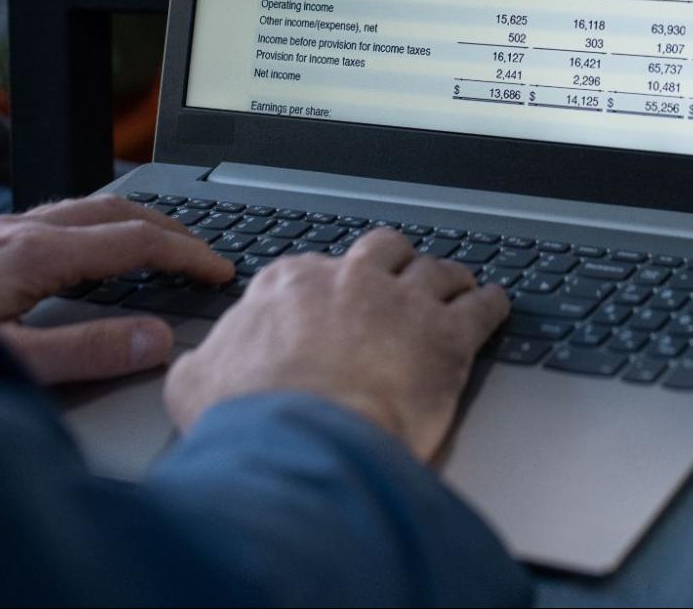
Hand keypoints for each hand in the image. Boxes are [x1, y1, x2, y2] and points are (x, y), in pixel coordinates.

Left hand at [0, 195, 232, 384]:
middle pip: (118, 211)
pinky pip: (60, 215)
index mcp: (36, 253)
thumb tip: (156, 339)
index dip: (186, 254)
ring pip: (88, 207)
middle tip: (208, 254)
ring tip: (166, 243)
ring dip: (137, 221)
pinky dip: (101, 224)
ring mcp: (0, 229)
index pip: (134, 242)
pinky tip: (94, 248)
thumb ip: (88, 351)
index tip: (219, 271)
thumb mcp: (13, 361)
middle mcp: (21, 229)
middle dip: (172, 229)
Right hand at [164, 227, 509, 461]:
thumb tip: (195, 367)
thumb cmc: (253, 418)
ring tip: (458, 284)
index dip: (330, 286)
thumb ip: (203, 365)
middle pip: (382, 251)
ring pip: (437, 269)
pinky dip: (492, 304)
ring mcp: (403, 302)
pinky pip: (482, 306)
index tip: (337, 300)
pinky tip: (497, 306)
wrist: (305, 441)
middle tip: (401, 278)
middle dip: (393, 263)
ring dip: (448, 277)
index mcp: (290, 285)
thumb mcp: (196, 386)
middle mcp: (350, 280)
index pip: (315, 270)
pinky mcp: (448, 336)